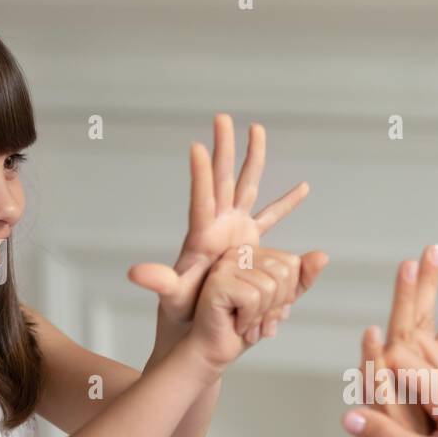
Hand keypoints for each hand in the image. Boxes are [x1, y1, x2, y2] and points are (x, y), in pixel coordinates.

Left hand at [128, 114, 309, 332]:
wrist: (203, 318)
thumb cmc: (185, 309)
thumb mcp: (172, 295)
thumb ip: (159, 282)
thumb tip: (134, 274)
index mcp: (202, 234)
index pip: (201, 198)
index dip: (200, 174)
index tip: (197, 146)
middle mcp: (218, 224)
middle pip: (223, 178)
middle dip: (224, 148)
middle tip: (222, 117)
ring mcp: (235, 228)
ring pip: (246, 185)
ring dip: (252, 158)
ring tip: (257, 128)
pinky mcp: (250, 241)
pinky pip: (272, 217)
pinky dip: (286, 204)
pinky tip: (303, 188)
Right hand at [186, 245, 327, 375]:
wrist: (215, 350)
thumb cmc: (245, 326)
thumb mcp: (280, 302)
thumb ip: (300, 280)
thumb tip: (322, 256)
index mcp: (253, 253)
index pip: (291, 263)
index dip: (287, 294)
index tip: (269, 310)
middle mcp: (238, 253)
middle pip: (283, 273)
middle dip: (276, 306)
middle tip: (258, 320)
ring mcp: (225, 265)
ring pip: (269, 286)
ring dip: (262, 315)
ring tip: (248, 324)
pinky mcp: (217, 281)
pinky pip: (253, 298)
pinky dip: (250, 319)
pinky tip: (237, 324)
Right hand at [342, 271, 437, 436]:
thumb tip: (349, 415)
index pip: (404, 360)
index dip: (382, 348)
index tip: (367, 326)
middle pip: (428, 334)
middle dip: (419, 295)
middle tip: (419, 255)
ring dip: (429, 308)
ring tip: (427, 276)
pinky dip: (436, 339)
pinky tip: (432, 340)